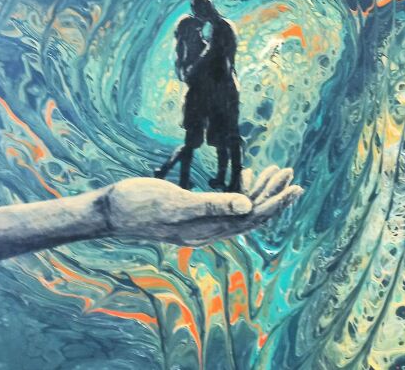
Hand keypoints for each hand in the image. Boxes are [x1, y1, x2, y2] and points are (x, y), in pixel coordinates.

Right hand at [102, 166, 302, 245]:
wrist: (110, 211)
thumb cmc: (138, 204)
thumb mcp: (175, 203)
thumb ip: (211, 205)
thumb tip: (248, 206)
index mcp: (207, 229)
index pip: (251, 217)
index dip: (275, 202)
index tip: (294, 186)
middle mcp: (208, 231)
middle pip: (250, 215)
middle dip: (272, 194)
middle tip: (290, 174)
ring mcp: (199, 224)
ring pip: (239, 210)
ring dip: (258, 192)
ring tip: (274, 173)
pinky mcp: (191, 215)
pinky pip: (224, 207)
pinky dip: (238, 193)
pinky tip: (243, 179)